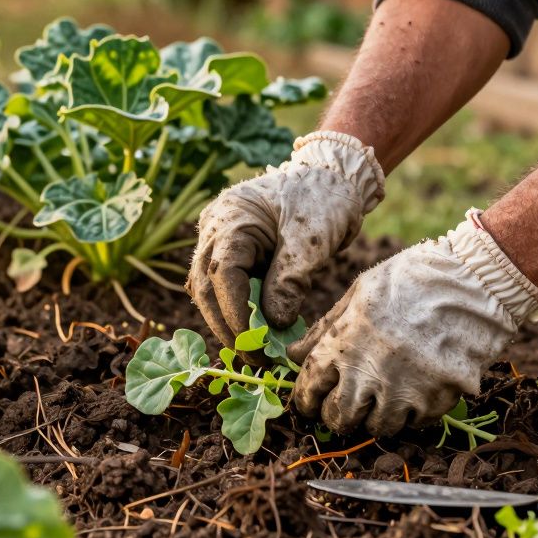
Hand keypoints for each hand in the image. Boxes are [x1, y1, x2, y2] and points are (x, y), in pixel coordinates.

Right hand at [188, 132, 383, 348]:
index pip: (222, 273)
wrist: (331, 178)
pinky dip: (238, 312)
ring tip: (255, 353)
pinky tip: (256, 333)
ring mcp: (219, 240)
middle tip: (254, 359)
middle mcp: (215, 228)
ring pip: (210, 291)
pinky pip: (224, 288)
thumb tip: (272, 325)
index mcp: (230, 216)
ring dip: (229, 323)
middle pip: (206, 286)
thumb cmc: (323, 198)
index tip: (256, 344)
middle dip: (227, 326)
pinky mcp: (232, 253)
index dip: (235, 313)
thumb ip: (290, 279)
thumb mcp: (311, 238)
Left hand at [287, 212, 537, 435]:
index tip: (310, 401)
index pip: (309, 389)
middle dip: (336, 415)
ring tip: (380, 395)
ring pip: (375, 428)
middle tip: (343, 404)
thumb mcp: (359, 293)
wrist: (473, 283)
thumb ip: (324, 329)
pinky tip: (413, 390)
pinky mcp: (435, 403)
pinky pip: (413, 423)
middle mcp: (368, 374)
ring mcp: (403, 392)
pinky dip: (409, 414)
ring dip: (373, 417)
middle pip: (339, 418)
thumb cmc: (411, 279)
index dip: (306, 400)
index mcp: (343, 344)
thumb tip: (292, 355)